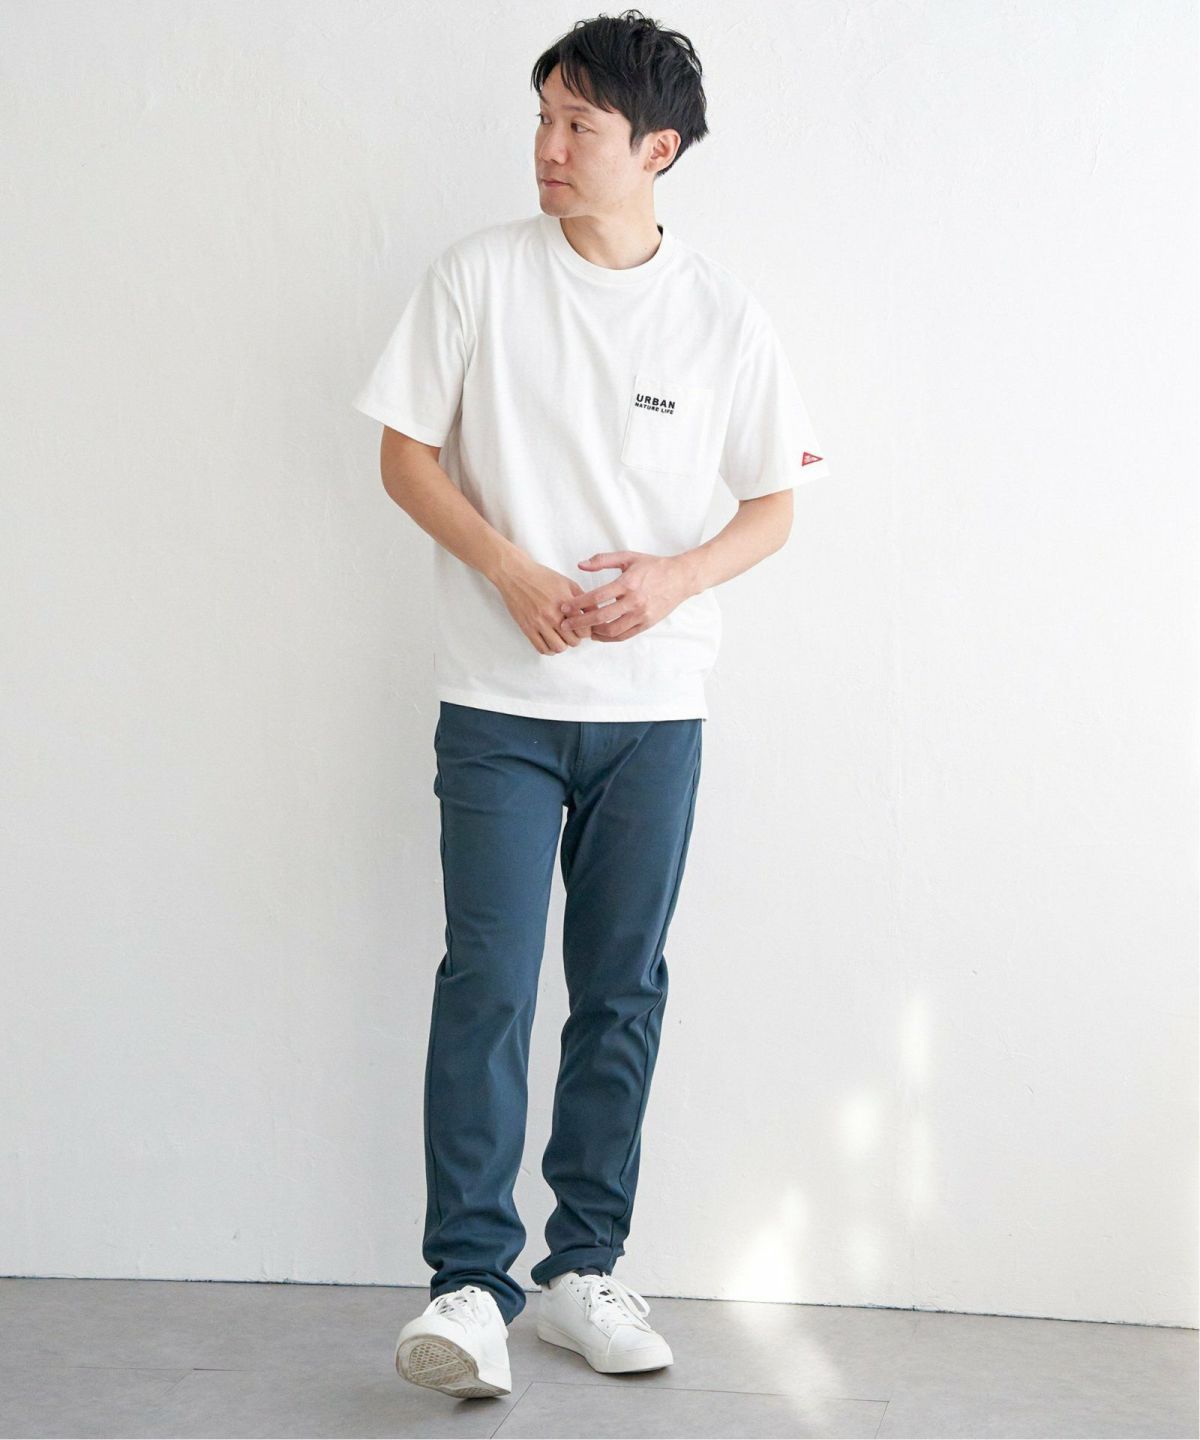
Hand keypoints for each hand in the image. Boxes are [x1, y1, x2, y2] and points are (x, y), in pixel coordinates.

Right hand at [493, 554, 587, 654]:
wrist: (515, 574)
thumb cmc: (542, 577)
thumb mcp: (567, 583)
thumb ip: (583, 599)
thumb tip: (596, 612)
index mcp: (565, 603)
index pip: (584, 629)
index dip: (586, 631)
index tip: (583, 628)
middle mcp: (552, 614)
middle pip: (573, 641)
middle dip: (576, 638)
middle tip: (572, 632)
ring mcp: (538, 623)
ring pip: (558, 648)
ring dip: (563, 645)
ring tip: (561, 637)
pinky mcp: (527, 628)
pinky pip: (542, 648)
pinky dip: (549, 649)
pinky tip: (550, 640)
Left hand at [558, 551, 692, 642]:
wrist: (681, 578)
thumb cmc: (653, 566)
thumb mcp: (628, 557)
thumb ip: (602, 560)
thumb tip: (580, 565)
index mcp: (628, 583)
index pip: (597, 597)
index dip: (578, 604)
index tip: (565, 608)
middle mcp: (634, 601)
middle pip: (601, 617)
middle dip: (580, 622)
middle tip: (565, 624)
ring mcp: (641, 615)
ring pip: (612, 630)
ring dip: (594, 632)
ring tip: (582, 629)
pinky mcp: (646, 624)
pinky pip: (624, 635)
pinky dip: (609, 637)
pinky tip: (599, 634)